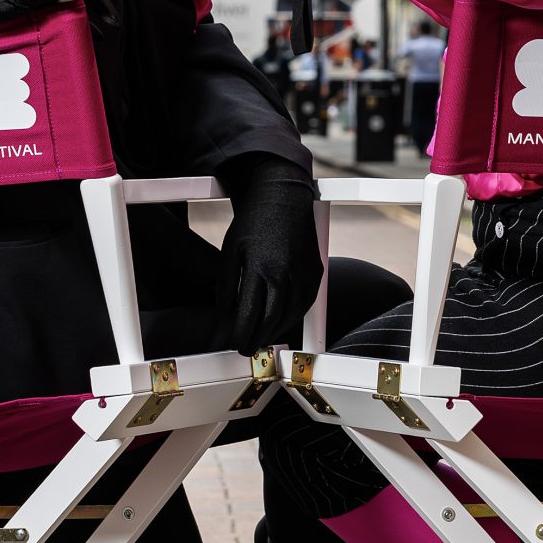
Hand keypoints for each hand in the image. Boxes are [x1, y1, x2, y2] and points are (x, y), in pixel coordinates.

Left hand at [213, 153, 322, 352]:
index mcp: (259, 266)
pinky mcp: (316, 269)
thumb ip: (226, 285)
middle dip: (258, 337)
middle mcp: (284, 271)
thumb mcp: (230, 250)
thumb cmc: (252, 222)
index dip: (242, 333)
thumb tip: (226, 316)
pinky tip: (281, 322)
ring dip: (277, 331)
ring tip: (262, 339)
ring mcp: (304, 271)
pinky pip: (306, 302)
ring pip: (292, 314)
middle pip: (272, 318)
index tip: (235, 343)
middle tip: (247, 348)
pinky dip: (293, 317)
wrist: (283, 195)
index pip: (250, 313)